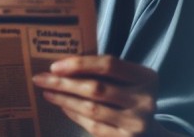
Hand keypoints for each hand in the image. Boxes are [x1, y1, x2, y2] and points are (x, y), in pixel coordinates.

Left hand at [32, 55, 175, 135]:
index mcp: (146, 77)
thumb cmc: (131, 95)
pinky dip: (74, 115)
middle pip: (96, 88)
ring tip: (47, 93)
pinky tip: (63, 107)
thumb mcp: (128, 79)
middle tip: (40, 79)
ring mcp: (136, 123)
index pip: (109, 65)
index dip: (80, 64)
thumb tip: (62, 65)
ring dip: (64, 100)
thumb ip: (103, 71)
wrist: (152, 131)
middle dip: (63, 83)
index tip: (54, 66)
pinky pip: (93, 125)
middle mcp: (145, 101)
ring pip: (91, 109)